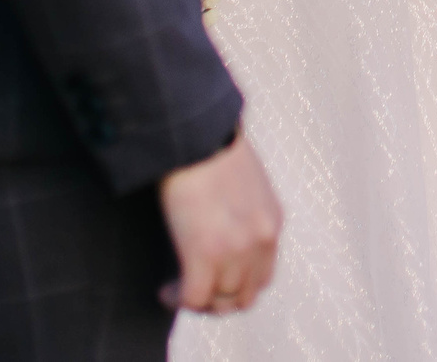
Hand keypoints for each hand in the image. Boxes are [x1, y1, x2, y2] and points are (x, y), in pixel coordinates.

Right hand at [157, 128, 281, 314]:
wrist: (195, 134)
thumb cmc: (210, 148)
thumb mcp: (245, 182)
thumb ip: (244, 210)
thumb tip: (223, 226)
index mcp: (272, 221)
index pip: (262, 276)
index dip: (236, 286)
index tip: (213, 282)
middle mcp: (261, 239)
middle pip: (244, 296)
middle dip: (218, 301)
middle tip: (194, 293)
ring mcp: (236, 249)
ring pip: (219, 301)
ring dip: (197, 301)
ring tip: (176, 291)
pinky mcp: (205, 254)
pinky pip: (193, 298)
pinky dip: (178, 300)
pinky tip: (165, 291)